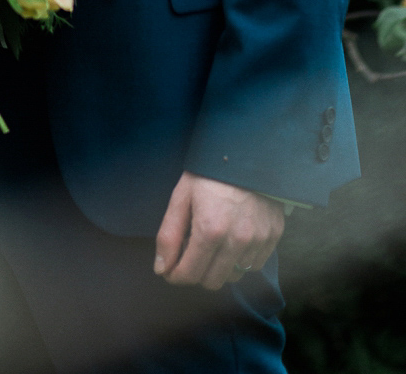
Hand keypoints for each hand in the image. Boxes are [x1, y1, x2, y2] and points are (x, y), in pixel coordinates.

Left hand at [154, 173, 284, 290]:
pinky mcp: (273, 236)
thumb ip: (169, 235)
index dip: (176, 276)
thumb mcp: (181, 197)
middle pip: (212, 281)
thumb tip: (161, 269)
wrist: (246, 153)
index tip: (171, 270)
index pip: (190, 274)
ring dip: (220, 267)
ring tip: (213, 243)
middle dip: (196, 273)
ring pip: (234, 275)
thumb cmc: (208, 174)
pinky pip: (254, 264)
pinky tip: (232, 240)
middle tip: (191, 252)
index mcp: (210, 230)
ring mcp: (258, 240)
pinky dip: (241, 260)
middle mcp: (237, 240)